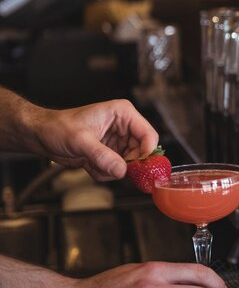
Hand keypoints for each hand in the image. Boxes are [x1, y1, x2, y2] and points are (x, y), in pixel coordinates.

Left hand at [33, 100, 158, 181]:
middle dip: (125, 164)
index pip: (148, 134)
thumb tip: (121, 170)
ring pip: (129, 164)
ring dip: (111, 169)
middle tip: (112, 169)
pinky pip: (116, 170)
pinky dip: (103, 172)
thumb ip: (102, 156)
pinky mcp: (110, 154)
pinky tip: (88, 165)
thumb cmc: (58, 126)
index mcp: (123, 114)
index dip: (147, 152)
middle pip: (141, 152)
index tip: (139, 167)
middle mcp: (124, 127)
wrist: (41, 135)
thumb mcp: (80, 140)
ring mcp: (117, 142)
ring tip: (92, 163)